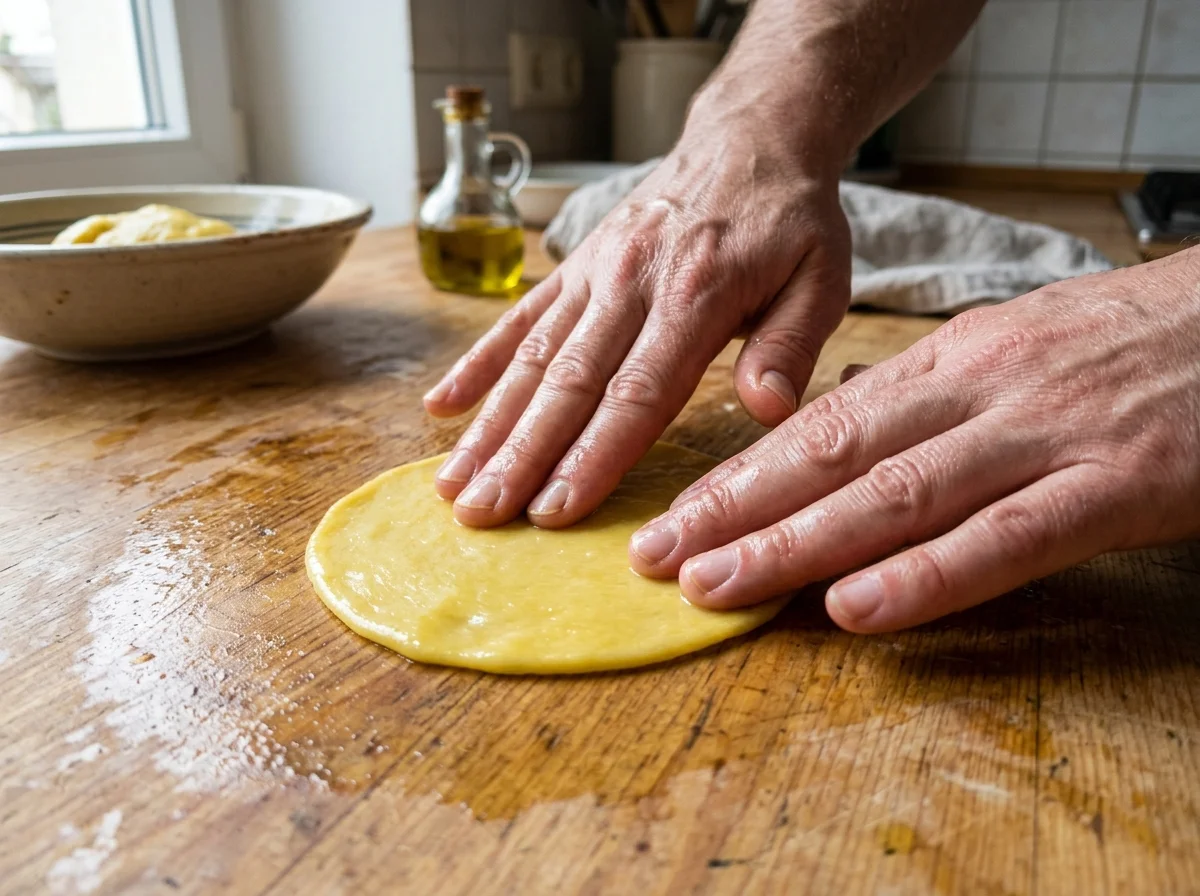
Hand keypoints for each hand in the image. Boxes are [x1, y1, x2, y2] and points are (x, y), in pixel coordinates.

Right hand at [422, 118, 850, 528]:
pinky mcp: (576, 265)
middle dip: (521, 455)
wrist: (751, 137)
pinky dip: (478, 364)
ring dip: (491, 424)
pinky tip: (443, 408)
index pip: (637, 392)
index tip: (555, 509)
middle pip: (568, 383)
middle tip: (481, 514)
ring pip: (532, 358)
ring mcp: (596, 273)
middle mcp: (632, 283)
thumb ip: (792, 345)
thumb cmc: (792, 220)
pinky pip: (520, 318)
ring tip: (453, 484)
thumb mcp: (823, 278)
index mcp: (696, 295)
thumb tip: (767, 409)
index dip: (593, 454)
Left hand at [629, 249, 1199, 632]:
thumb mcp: (1010, 354)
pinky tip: (856, 608)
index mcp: (951, 362)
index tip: (674, 517)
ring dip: (797, 545)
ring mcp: (1045, 439)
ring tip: (719, 585)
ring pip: (897, 497)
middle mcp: (980, 393)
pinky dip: (926, 577)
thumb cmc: (1121, 342)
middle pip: (834, 458)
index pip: (820, 426)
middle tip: (658, 560)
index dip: (737, 477)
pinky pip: (1008, 539)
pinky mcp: (1116, 487)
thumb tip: (835, 444)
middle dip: (736, 513)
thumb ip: (924, 405)